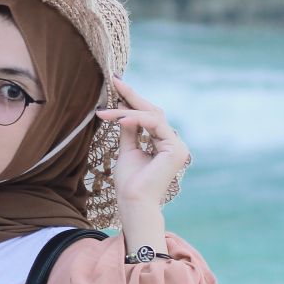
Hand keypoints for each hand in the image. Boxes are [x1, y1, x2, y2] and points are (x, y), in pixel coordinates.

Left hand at [96, 75, 190, 214]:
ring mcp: (178, 146)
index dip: (133, 101)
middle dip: (132, 96)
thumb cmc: (129, 182)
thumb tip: (125, 112)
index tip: (117, 87)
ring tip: (105, 112)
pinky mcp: (176, 149)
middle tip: (115, 82)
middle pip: (153, 112)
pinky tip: (119, 118)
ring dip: (126, 110)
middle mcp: (174, 143)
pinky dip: (135, 119)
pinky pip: (154, 125)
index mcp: (165, 144)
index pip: (149, 116)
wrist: (133, 202)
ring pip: (152, 116)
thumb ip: (129, 131)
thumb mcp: (127, 150)